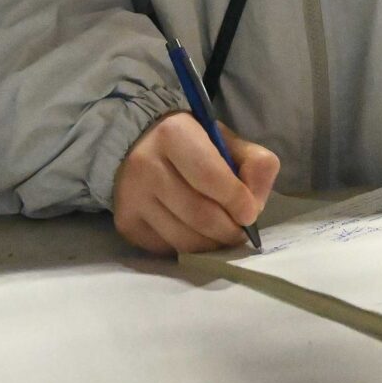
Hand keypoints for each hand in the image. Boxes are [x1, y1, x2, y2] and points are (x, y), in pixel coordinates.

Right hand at [111, 112, 280, 256]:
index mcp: (173, 134)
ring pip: (184, 240)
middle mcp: (145, 165)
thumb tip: (255, 206)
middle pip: (199, 215)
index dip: (237, 200)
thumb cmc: (190, 144)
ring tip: (221, 234)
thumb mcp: (225, 139)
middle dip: (229, 230)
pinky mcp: (126, 223)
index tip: (250, 212)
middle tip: (240, 230)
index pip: (210, 176)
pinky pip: (168, 248)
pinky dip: (189, 247)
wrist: (136, 146)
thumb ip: (254, 163)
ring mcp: (132, 197)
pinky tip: (195, 232)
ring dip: (212, 244)